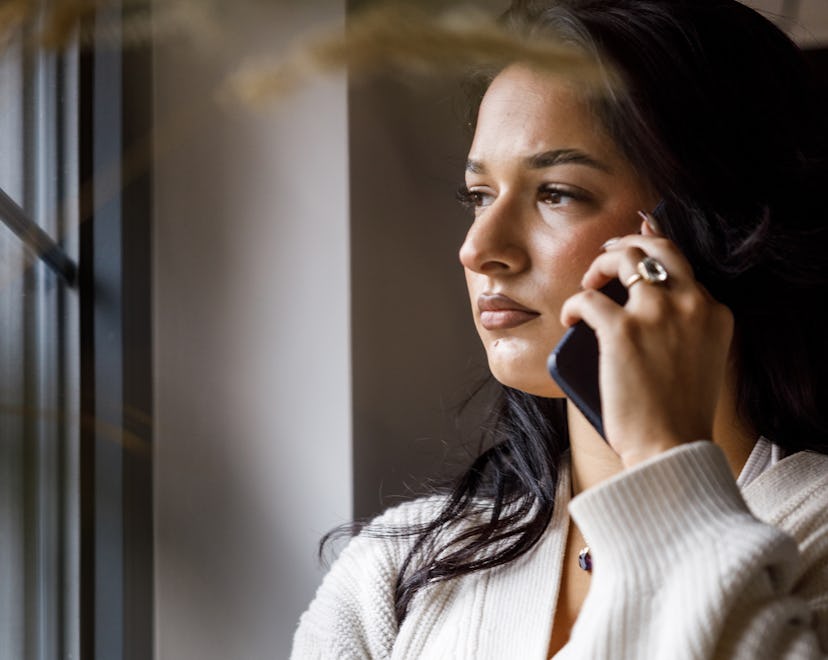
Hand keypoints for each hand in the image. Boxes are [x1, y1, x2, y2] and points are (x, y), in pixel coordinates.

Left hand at [560, 217, 733, 467]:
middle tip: (608, 254)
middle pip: (660, 248)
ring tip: (588, 281)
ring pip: (626, 258)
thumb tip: (639, 311)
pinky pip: (588, 297)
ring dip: (601, 264)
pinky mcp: (623, 330)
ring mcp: (658, 313)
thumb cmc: (677, 417)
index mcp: (715, 314)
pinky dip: (574, 304)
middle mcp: (692, 305)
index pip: (683, 270)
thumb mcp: (698, 362)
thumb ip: (683, 331)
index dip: (654, 261)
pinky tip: (570, 318)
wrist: (671, 448)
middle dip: (630, 243)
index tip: (634, 263)